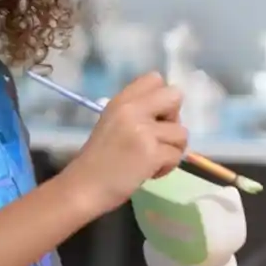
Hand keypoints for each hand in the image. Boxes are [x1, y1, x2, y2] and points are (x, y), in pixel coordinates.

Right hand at [62, 73, 187, 215]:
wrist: (84, 187)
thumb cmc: (99, 159)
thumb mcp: (113, 122)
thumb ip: (137, 111)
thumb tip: (168, 112)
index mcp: (122, 100)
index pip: (155, 79)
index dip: (162, 99)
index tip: (154, 118)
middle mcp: (132, 110)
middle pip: (175, 96)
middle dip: (174, 119)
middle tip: (158, 137)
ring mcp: (143, 131)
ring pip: (182, 132)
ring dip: (172, 149)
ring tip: (152, 159)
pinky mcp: (152, 153)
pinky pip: (177, 155)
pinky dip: (168, 166)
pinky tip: (150, 172)